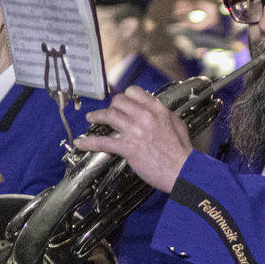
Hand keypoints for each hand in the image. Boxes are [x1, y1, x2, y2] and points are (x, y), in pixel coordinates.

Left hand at [76, 86, 191, 191]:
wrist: (183, 171)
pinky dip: (89, 142)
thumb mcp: (176, 124)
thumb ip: (163, 115)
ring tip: (91, 119)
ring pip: (108, 116)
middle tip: (108, 113)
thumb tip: (156, 111)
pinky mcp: (128, 148)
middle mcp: (145, 116)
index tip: (121, 103)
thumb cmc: (182, 151)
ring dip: (96, 117)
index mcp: (157, 109)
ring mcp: (135, 131)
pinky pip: (103, 142)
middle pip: (118, 102)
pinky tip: (80, 143)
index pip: (134, 92)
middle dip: (111, 107)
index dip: (125, 97)